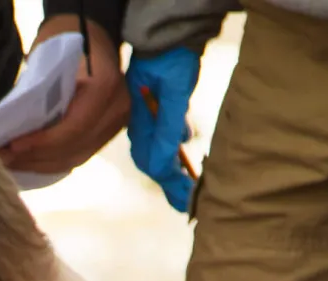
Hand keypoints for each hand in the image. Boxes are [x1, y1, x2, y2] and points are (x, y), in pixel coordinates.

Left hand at [0, 17, 128, 175]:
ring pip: (75, 158)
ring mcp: (115, 124)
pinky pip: (78, 156)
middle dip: (36, 158)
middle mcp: (117, 109)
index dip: (41, 143)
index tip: (12, 147)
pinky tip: (28, 163)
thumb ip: (36, 97)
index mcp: (105, 86)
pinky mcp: (107, 134)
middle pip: (74, 148)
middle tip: (3, 160)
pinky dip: (52, 163)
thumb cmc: (62, 44)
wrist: (89, 37)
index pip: (73, 129)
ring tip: (11, 164)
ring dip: (40, 164)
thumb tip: (10, 134)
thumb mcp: (47, 61)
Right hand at [125, 48, 199, 212]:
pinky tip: (182, 156)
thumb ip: (169, 125)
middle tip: (186, 202)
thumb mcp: (174, 91)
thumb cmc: (172, 57)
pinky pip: (162, 138)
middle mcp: (141, 122)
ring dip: (171, 169)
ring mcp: (149, 116)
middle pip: (152, 161)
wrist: (168, 30)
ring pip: (157, 151)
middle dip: (169, 182)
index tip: (186, 198)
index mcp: (140, 120)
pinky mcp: (158, 109)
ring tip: (185, 185)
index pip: (152, 160)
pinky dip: (172, 152)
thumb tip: (165, 162)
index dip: (169, 180)